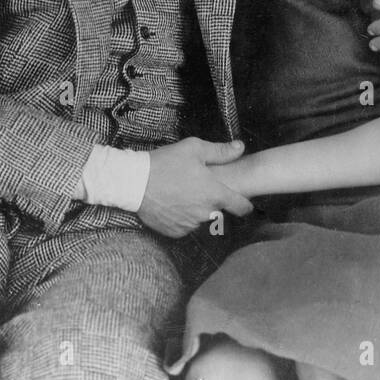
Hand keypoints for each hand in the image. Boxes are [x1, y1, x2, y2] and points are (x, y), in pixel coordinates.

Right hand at [138, 138, 252, 237]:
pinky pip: (185, 226)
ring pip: (201, 219)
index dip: (246, 205)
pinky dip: (182, 218)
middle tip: (198, 189)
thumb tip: (241, 148)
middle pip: (218, 211)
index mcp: (215, 194)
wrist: (134, 182)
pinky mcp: (175, 232)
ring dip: (197, 211)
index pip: (241, 207)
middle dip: (213, 202)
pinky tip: (172, 205)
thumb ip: (220, 151)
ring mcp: (190, 225)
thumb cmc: (166, 163)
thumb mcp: (194, 149)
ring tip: (182, 195)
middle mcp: (206, 213)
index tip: (245, 204)